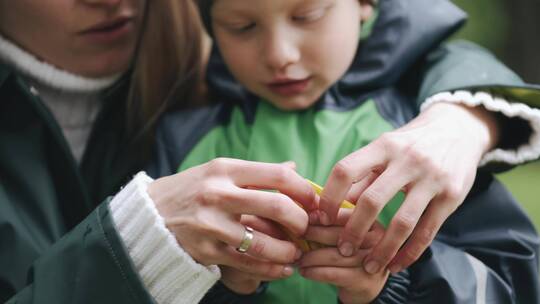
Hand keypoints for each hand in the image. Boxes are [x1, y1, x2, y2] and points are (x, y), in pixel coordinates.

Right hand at [148, 158, 315, 281]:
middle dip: (301, 221)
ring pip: (263, 242)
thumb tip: (293, 169)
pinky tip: (282, 268)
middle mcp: (218, 194)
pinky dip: (270, 268)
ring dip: (288, 251)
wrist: (149, 213)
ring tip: (296, 252)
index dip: (303, 190)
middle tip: (306, 228)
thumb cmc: (192, 189)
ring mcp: (210, 224)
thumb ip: (257, 174)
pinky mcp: (205, 250)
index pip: (277, 176)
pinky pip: (247, 263)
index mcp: (225, 169)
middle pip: (277, 207)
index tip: (313, 201)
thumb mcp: (219, 171)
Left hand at [299, 213, 387, 303]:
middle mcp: (377, 239)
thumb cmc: (350, 251)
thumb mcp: (345, 232)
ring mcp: (373, 260)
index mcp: (372, 221)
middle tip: (298, 236)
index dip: (323, 216)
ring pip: (334, 256)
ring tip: (297, 258)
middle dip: (314, 234)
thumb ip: (331, 217)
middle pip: (339, 234)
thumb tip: (305, 204)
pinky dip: (314, 272)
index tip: (306, 219)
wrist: (365, 284)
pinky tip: (304, 271)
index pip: (345, 215)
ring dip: (310, 257)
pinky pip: (333, 274)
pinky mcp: (365, 280)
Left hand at [316, 102, 499, 273]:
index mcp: (383, 146)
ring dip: (382, 250)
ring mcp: (432, 178)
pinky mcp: (452, 195)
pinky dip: (409, 253)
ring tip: (369, 266)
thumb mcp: (385, 150)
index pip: (345, 170)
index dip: (330, 197)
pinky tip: (396, 264)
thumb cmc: (410, 144)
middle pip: (371, 200)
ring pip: (402, 222)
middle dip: (353, 231)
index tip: (322, 218)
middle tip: (343, 250)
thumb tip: (335, 208)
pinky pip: (427, 231)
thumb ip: (362, 176)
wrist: (459, 129)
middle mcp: (407, 160)